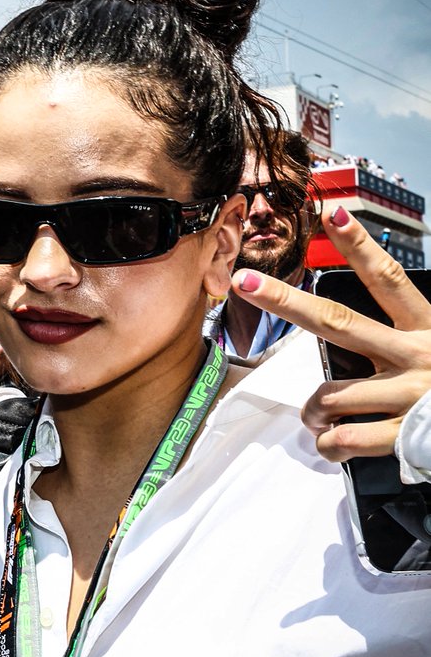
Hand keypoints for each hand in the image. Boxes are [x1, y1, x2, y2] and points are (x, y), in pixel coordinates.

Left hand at [232, 206, 430, 461]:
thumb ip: (398, 336)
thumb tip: (342, 327)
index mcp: (426, 328)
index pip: (388, 279)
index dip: (359, 247)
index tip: (331, 214)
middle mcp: (416, 356)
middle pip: (338, 321)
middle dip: (286, 301)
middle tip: (245, 282)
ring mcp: (408, 397)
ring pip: (330, 393)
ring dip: (313, 409)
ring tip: (320, 416)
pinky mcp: (402, 436)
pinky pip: (341, 438)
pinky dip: (327, 442)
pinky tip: (333, 440)